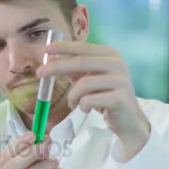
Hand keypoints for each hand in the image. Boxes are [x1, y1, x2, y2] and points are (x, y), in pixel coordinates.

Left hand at [37, 41, 150, 161]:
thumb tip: (49, 59)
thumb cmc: (105, 96)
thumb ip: (73, 69)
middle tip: (40, 73)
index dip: (63, 48)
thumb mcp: (89, 79)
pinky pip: (89, 100)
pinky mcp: (119, 98)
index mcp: (111, 55)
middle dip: (57, 67)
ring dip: (72, 96)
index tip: (46, 49)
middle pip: (81, 62)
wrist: (128, 121)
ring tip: (73, 103)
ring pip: (83, 84)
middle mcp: (118, 64)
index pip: (83, 47)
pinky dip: (82, 106)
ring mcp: (121, 81)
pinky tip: (87, 110)